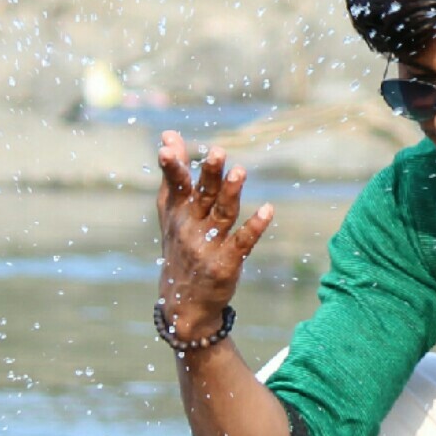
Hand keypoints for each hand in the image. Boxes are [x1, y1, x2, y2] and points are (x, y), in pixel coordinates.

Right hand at [154, 130, 273, 333]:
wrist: (183, 302)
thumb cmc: (180, 246)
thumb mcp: (172, 212)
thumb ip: (174, 173)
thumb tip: (169, 134)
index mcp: (177, 212)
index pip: (175, 185)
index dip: (173, 166)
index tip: (168, 145)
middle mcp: (190, 227)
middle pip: (202, 196)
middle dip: (209, 175)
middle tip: (218, 152)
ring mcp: (208, 246)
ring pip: (222, 214)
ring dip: (231, 193)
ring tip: (240, 171)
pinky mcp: (226, 263)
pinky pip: (242, 242)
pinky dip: (254, 227)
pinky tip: (268, 210)